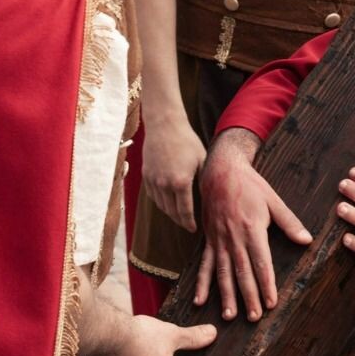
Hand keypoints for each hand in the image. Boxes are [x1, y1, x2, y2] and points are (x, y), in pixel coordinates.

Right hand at [142, 114, 206, 232]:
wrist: (164, 126)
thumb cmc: (187, 141)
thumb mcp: (201, 160)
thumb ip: (202, 180)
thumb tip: (208, 197)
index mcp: (181, 182)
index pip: (185, 211)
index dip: (190, 223)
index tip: (195, 230)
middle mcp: (164, 185)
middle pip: (172, 212)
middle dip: (180, 221)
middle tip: (188, 225)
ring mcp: (153, 181)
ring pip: (161, 205)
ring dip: (170, 213)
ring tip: (179, 216)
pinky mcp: (146, 176)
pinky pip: (153, 196)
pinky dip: (161, 202)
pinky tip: (168, 203)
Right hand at [197, 129, 311, 320]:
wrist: (220, 171)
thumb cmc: (250, 185)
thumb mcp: (273, 200)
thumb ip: (289, 222)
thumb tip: (307, 240)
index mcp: (251, 229)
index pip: (261, 263)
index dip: (266, 284)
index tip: (271, 302)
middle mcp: (233, 238)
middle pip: (242, 273)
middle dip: (249, 296)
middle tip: (255, 317)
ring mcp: (218, 240)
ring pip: (222, 273)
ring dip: (226, 296)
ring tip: (230, 316)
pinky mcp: (207, 240)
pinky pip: (203, 265)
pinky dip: (201, 283)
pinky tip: (199, 300)